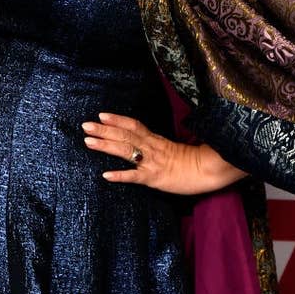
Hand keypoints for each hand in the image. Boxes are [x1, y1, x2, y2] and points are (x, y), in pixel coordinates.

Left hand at [81, 112, 245, 195]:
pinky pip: (136, 177)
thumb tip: (142, 141)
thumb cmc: (193, 160)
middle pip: (124, 135)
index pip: (134, 125)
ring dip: (106, 146)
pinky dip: (121, 175)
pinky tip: (105, 175)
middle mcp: (152, 148)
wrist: (210, 171)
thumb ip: (157, 144)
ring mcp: (152, 163)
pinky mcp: (155, 179)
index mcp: (156, 140)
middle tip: (85, 125)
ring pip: (126, 151)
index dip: (117, 119)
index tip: (101, 114)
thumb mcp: (173, 148)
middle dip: (104, 130)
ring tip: (88, 142)